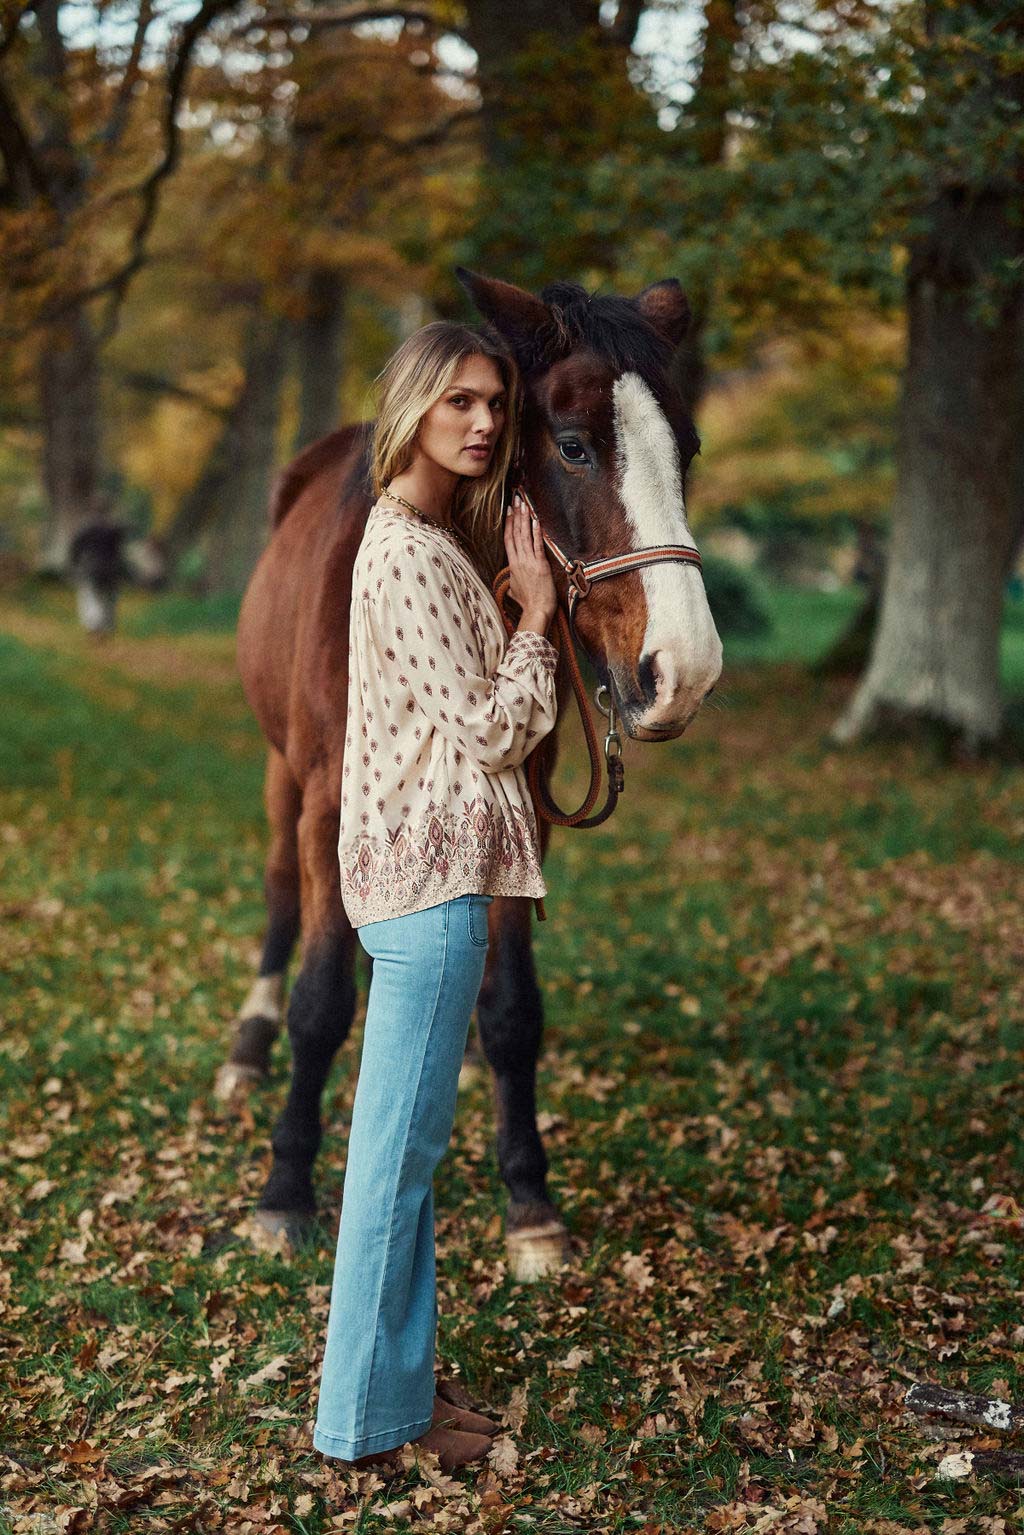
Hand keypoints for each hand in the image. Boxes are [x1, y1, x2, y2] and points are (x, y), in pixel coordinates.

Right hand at [504, 492, 555, 627]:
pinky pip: (537, 545)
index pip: (508, 539)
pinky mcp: (540, 565)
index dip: (508, 524)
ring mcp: (529, 562)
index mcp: (512, 565)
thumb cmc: (527, 603)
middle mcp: (519, 560)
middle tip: (516, 499)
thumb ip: (512, 581)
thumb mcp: (515, 590)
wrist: (536, 611)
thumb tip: (511, 580)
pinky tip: (535, 520)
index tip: (508, 511)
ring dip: (524, 519)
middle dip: (516, 515)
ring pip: (524, 536)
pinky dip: (536, 532)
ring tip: (524, 504)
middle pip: (515, 533)